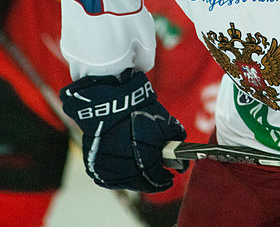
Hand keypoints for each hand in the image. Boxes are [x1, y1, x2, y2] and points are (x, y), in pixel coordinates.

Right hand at [60, 69, 186, 191]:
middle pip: (139, 182)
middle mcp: (122, 165)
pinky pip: (109, 176)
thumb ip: (174, 138)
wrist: (109, 101)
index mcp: (142, 156)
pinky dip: (120, 174)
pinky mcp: (93, 165)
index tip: (170, 177)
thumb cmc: (139, 110)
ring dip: (135, 178)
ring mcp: (106, 166)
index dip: (164, 179)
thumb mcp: (163, 121)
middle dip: (151, 179)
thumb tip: (182, 153)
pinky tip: (128, 168)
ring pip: (124, 181)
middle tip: (159, 176)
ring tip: (144, 171)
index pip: (155, 177)